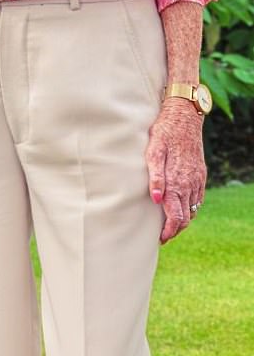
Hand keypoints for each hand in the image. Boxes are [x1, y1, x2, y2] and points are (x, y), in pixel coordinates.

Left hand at [145, 98, 206, 243]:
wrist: (184, 117)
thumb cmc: (164, 133)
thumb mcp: (154, 152)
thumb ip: (155, 177)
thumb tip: (157, 200)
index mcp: (178, 182)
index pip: (176, 217)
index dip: (169, 231)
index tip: (160, 239)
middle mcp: (190, 184)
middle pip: (186, 218)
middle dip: (175, 230)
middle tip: (162, 237)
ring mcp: (197, 180)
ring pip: (193, 209)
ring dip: (183, 220)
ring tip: (169, 225)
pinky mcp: (200, 174)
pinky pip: (198, 198)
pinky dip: (190, 208)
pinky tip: (181, 207)